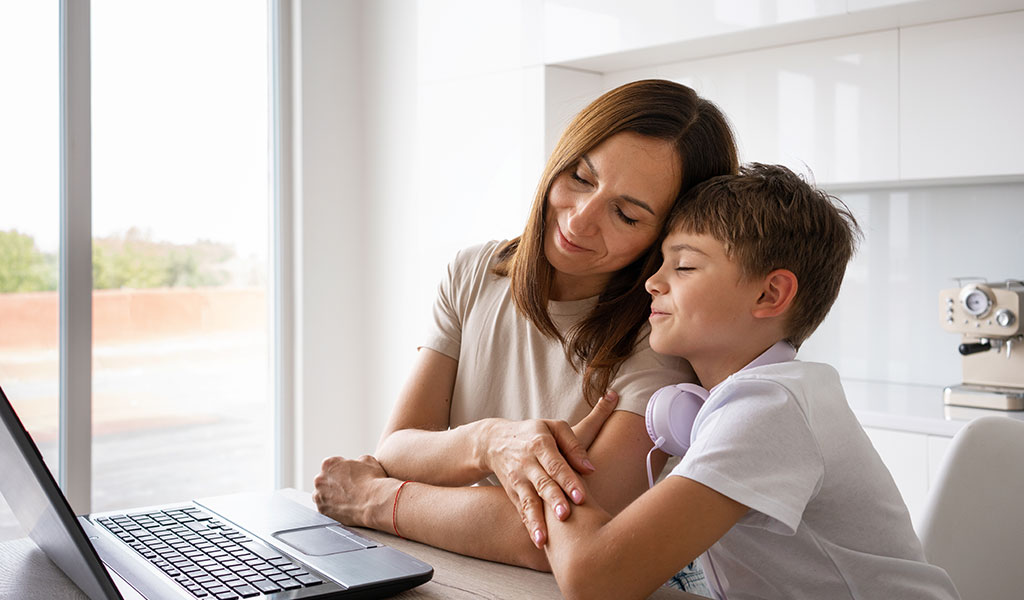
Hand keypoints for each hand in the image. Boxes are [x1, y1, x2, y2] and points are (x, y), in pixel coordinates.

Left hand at [313, 454, 393, 529]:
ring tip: (347, 498)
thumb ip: (358, 460)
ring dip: (332, 495)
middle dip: (335, 482)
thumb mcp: (368, 461)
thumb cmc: (372, 482)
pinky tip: (345, 506)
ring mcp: (320, 496)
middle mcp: (320, 480)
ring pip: (323, 494)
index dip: (342, 469)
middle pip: (325, 479)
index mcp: (329, 464)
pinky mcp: (323, 511)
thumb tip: (359, 462)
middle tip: (349, 487)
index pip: (332, 465)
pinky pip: (325, 507)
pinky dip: (333, 507)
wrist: (374, 503)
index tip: (349, 475)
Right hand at [484, 391, 618, 547]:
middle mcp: (526, 463)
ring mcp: (517, 480)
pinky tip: (538, 542)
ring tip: (544, 539)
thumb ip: (573, 445)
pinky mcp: (513, 493)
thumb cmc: (534, 433)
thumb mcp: (554, 427)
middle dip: (553, 500)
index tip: (581, 496)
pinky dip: (529, 526)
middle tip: (565, 516)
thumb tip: (590, 469)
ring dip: (536, 520)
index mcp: (539, 444)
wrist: (494, 441)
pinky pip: (521, 511)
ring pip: (528, 501)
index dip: (568, 480)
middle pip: (542, 483)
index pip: (555, 464)